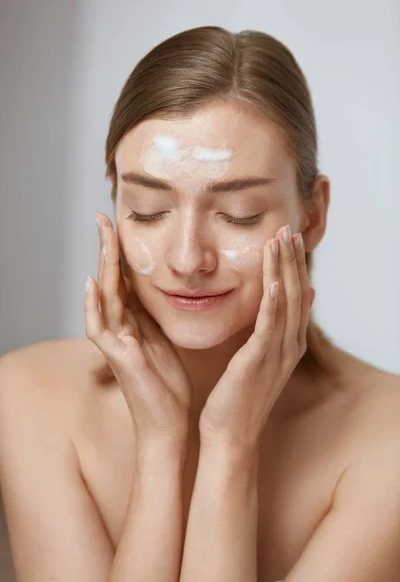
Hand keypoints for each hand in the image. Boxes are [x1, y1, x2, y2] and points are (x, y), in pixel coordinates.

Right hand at [84, 213, 191, 446]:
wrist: (168, 423)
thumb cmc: (167, 386)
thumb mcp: (163, 341)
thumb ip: (153, 317)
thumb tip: (158, 291)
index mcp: (135, 323)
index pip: (124, 280)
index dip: (121, 253)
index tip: (121, 224)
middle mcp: (121, 328)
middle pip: (111, 281)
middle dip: (108, 249)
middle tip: (103, 217)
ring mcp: (117, 342)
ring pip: (105, 296)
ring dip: (102, 265)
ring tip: (102, 235)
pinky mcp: (119, 358)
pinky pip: (101, 329)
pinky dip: (94, 307)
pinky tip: (92, 284)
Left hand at [199, 224, 314, 448]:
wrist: (230, 434)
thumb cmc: (238, 396)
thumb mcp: (260, 357)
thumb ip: (274, 329)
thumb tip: (292, 300)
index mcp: (288, 343)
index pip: (295, 295)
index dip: (293, 265)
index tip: (287, 238)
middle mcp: (289, 345)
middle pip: (296, 293)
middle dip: (292, 260)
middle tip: (288, 228)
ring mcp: (277, 354)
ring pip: (286, 303)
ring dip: (284, 270)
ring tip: (280, 241)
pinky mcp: (259, 361)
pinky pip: (269, 327)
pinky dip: (274, 302)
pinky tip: (273, 280)